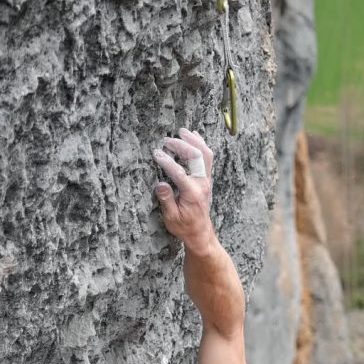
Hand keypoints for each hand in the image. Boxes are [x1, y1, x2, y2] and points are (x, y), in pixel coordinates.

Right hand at [153, 128, 214, 254]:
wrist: (199, 232)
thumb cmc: (184, 227)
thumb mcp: (171, 218)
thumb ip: (166, 200)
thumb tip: (160, 184)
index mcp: (192, 193)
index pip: (179, 172)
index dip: (166, 161)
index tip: (156, 154)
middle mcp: (202, 184)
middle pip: (196, 156)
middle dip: (181, 145)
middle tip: (167, 140)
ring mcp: (206, 180)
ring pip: (205, 153)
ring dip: (194, 140)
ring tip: (182, 131)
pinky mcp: (207, 178)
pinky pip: (207, 157)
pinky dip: (201, 144)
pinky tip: (194, 136)